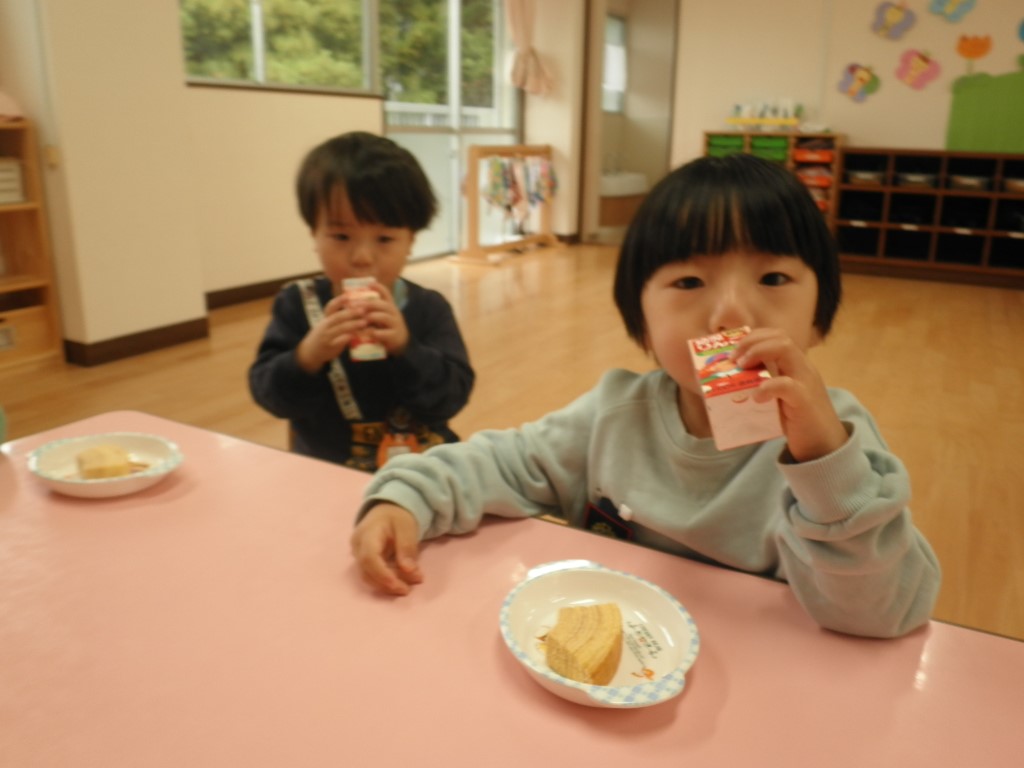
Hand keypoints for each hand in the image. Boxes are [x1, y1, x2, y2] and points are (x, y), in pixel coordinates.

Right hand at [294, 293, 366, 371]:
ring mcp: (327, 335)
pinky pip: (339, 341)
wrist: (311, 351)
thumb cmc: (324, 335)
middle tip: (363, 310)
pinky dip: (348, 338)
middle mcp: (325, 325)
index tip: (347, 295)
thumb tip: (355, 307)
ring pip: (340, 328)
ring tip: (364, 322)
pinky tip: (356, 335)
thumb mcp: (328, 324)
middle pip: (338, 316)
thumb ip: (339, 317)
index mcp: (326, 318)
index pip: (330, 307)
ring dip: (353, 324)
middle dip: (351, 312)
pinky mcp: (330, 346)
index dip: (338, 301)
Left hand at [346, 281, 409, 355]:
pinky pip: (384, 333)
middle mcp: (393, 312)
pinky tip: (367, 333)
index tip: (368, 285)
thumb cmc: (385, 326)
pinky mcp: (394, 335)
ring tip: (362, 318)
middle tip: (353, 305)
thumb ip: (371, 308)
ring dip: (371, 316)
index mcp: (389, 305)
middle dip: (367, 304)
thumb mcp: (381, 314)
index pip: (386, 293)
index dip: (378, 287)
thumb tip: (353, 299)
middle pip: (382, 304)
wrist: (400, 341)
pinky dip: (375, 332)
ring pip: (384, 317)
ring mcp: (395, 324)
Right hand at [350, 502, 423, 595]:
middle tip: (407, 590)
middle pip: (366, 571)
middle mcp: (357, 545)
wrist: (387, 509)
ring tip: (406, 587)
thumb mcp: (407, 527)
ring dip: (386, 585)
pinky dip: (384, 581)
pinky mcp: (362, 561)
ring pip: (367, 576)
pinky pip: (370, 575)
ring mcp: (357, 554)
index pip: (369, 558)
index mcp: (367, 533)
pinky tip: (400, 581)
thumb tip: (409, 571)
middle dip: (386, 584)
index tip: (399, 585)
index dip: (382, 574)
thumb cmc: (397, 516)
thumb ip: (407, 547)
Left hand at [732, 328, 848, 461]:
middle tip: (734, 359)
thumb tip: (731, 382)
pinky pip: (786, 385)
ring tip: (741, 367)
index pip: (778, 336)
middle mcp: (803, 368)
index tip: (735, 351)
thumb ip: (765, 384)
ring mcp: (806, 382)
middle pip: (781, 337)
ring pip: (786, 349)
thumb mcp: (779, 396)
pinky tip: (756, 396)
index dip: (754, 337)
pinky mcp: (804, 401)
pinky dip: (767, 386)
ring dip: (757, 353)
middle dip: (752, 341)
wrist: (825, 446)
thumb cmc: (798, 421)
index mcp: (796, 366)